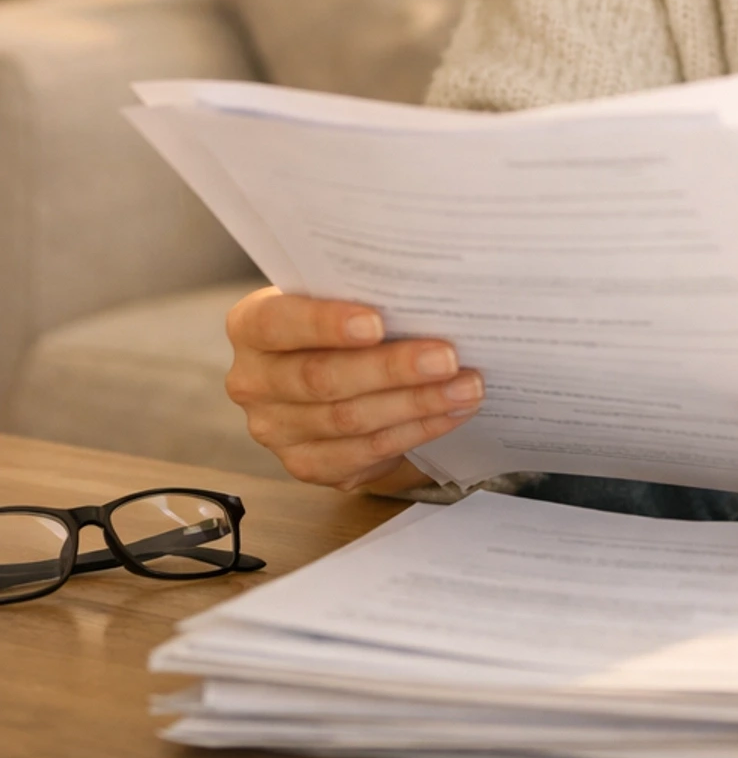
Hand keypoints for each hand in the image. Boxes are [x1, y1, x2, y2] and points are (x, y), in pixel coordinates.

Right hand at [225, 287, 483, 491]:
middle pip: (322, 378)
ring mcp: (276, 430)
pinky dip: (416, 431)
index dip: (324, 323)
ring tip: (466, 386)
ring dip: (417, 403)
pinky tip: (451, 413)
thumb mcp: (339, 298)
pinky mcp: (307, 464)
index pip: (278, 322)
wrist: (335, 372)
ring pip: (350, 419)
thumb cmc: (341, 322)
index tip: (376, 322)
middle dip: (391, 368)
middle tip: (446, 357)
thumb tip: (427, 293)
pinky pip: (367, 451)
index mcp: (251, 325)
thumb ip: (362, 293)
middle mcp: (253, 380)